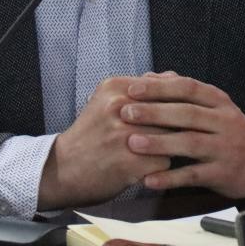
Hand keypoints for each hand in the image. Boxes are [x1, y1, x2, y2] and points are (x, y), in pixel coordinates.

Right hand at [37, 76, 171, 210]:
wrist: (64, 168)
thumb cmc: (92, 134)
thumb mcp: (108, 99)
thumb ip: (142, 87)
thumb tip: (175, 77)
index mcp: (116, 87)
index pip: (167, 86)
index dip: (180, 102)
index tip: (180, 113)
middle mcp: (120, 107)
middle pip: (173, 112)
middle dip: (176, 126)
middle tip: (171, 136)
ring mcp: (126, 135)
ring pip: (172, 137)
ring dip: (170, 147)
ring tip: (153, 151)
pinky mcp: (131, 162)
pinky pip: (165, 163)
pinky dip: (158, 168)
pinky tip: (144, 168)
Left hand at [120, 72, 244, 198]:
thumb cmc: (224, 129)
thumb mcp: (210, 106)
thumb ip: (180, 91)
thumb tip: (147, 77)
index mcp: (218, 100)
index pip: (188, 87)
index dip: (159, 88)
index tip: (132, 89)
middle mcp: (224, 121)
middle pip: (187, 113)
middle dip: (154, 112)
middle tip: (125, 112)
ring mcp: (225, 148)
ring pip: (190, 143)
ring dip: (159, 143)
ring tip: (132, 143)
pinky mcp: (223, 174)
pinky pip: (194, 175)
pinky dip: (170, 177)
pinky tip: (149, 178)